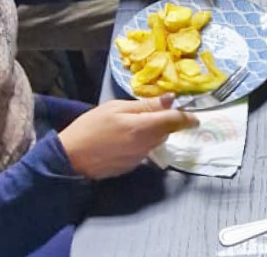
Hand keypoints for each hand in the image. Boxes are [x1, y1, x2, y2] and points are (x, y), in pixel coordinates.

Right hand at [58, 97, 196, 178]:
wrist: (70, 159)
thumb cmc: (91, 127)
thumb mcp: (116, 108)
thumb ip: (145, 106)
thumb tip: (171, 99)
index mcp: (143, 128)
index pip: (174, 122)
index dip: (187, 118)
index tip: (196, 116)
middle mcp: (145, 146)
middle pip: (166, 131)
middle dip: (166, 120)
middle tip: (155, 108)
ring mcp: (138, 159)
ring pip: (155, 141)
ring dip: (154, 131)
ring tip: (135, 121)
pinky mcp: (130, 167)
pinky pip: (144, 150)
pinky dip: (142, 141)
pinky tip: (125, 136)